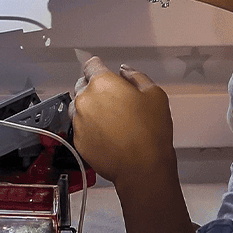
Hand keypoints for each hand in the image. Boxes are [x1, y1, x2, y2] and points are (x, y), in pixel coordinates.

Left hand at [71, 56, 174, 187]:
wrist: (142, 167)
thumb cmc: (151, 132)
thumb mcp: (154, 95)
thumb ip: (136, 76)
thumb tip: (124, 71)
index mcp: (102, 83)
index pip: (91, 65)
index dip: (98, 67)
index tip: (101, 70)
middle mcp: (85, 99)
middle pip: (83, 85)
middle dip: (95, 88)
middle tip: (112, 99)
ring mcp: (79, 120)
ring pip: (79, 106)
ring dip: (89, 107)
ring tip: (109, 118)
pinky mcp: (77, 139)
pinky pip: (79, 126)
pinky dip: (88, 126)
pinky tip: (105, 133)